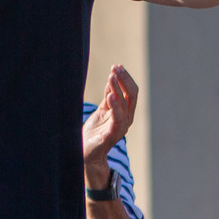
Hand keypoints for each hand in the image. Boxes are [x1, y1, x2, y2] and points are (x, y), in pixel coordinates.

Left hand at [83, 66, 137, 187]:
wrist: (86, 152)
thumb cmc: (95, 131)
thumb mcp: (102, 110)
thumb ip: (109, 97)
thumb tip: (112, 79)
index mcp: (125, 112)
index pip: (131, 92)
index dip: (126, 78)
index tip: (117, 66)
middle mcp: (126, 119)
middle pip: (131, 96)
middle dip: (124, 80)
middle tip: (116, 68)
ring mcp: (120, 127)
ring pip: (124, 105)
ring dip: (118, 89)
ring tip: (112, 76)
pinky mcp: (111, 135)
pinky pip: (117, 119)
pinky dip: (115, 107)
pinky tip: (110, 96)